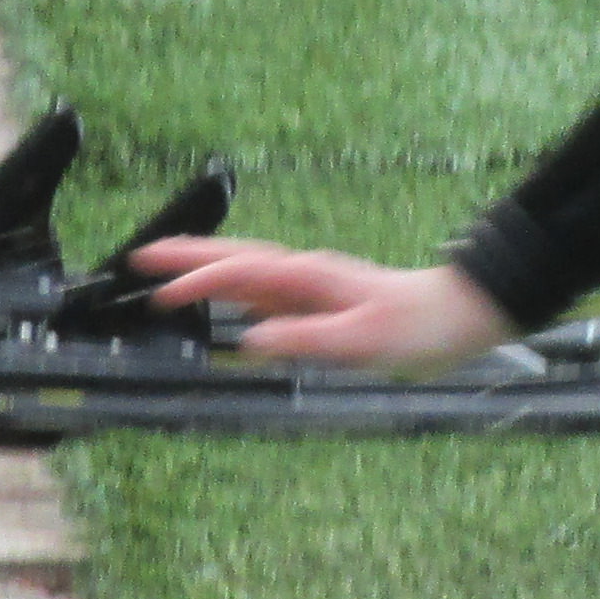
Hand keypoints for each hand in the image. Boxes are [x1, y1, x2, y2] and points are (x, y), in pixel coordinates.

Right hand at [128, 235, 512, 372]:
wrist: (459, 316)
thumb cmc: (416, 328)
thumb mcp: (360, 341)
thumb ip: (304, 338)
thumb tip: (251, 340)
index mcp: (308, 278)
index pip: (239, 272)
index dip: (197, 279)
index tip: (159, 290)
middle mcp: (305, 276)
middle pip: (234, 259)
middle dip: (188, 257)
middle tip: (141, 256)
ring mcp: (312, 288)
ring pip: (247, 272)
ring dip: (208, 271)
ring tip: (168, 276)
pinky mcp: (321, 304)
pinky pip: (267, 293)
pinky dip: (238, 293)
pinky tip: (230, 307)